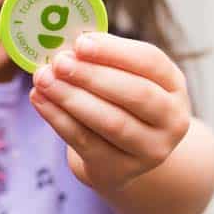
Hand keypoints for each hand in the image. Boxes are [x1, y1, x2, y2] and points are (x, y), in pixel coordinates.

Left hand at [29, 33, 190, 194]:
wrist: (121, 154)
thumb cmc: (119, 102)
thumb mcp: (124, 77)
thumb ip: (102, 59)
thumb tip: (68, 44)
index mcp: (174, 85)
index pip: (151, 62)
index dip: (115, 51)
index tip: (80, 42)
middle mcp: (172, 120)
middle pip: (135, 94)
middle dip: (93, 76)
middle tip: (59, 62)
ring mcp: (150, 150)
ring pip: (111, 122)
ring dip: (72, 98)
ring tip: (43, 79)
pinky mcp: (120, 170)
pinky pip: (85, 141)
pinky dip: (58, 118)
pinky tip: (39, 99)